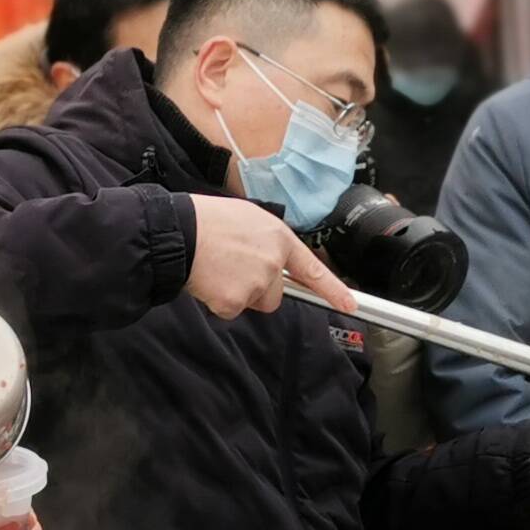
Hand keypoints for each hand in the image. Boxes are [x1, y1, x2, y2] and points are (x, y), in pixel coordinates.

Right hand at [184, 195, 356, 319]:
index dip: (334, 290)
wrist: (179, 232)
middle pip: (275, 294)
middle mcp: (273, 262)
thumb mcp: (249, 219)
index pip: (313, 270)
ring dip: (238, 294)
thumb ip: (268, 243)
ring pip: (253, 302)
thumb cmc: (208, 221)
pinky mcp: (235, 302)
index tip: (350, 305)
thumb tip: (272, 263)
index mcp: (279, 238)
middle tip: (231, 267)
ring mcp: (256, 284)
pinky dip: (219, 301)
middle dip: (257, 288)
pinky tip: (209, 280)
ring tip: (218, 269)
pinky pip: (231, 310)